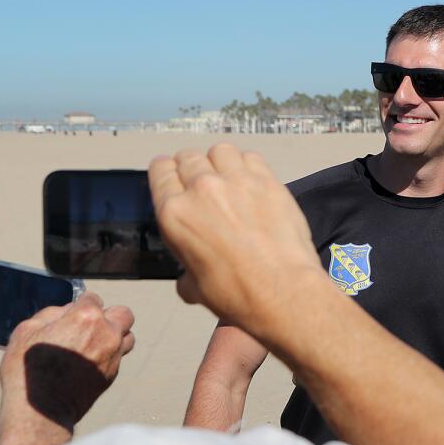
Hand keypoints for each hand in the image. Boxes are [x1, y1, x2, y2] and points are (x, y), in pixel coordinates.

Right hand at [0, 294, 134, 444]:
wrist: (42, 409)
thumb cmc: (29, 369)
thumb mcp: (27, 331)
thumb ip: (52, 314)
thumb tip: (68, 310)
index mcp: (87, 317)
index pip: (93, 298)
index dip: (81, 303)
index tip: (73, 312)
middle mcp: (107, 333)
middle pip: (124, 313)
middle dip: (109, 315)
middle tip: (91, 325)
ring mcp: (114, 355)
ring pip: (128, 336)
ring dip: (115, 335)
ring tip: (93, 343)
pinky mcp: (114, 373)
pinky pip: (119, 357)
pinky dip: (109, 355)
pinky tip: (89, 362)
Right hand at [148, 144, 325, 328]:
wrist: (283, 291)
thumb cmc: (241, 293)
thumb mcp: (195, 288)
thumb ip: (186, 271)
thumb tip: (189, 278)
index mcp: (175, 213)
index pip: (160, 170)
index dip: (166, 172)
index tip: (173, 175)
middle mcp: (202, 190)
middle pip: (188, 157)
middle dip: (193, 168)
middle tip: (204, 184)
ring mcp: (236, 181)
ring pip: (220, 151)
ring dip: (221, 162)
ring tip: (229, 179)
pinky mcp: (267, 181)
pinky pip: (252, 157)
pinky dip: (249, 165)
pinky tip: (253, 182)